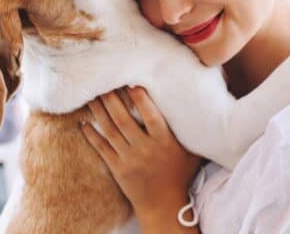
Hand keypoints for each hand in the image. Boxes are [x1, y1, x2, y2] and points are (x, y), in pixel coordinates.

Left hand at [81, 86, 201, 218]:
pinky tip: (84, 123)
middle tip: (103, 83)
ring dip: (99, 112)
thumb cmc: (180, 176)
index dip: (140, 99)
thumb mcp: (192, 154)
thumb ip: (193, 133)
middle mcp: (145, 149)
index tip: (131, 83)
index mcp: (164, 142)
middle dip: (112, 100)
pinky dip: (92, 135)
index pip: (151, 116)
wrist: (164, 206)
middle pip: (124, 120)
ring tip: (92, 96)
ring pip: (110, 131)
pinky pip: (102, 149)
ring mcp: (129, 159)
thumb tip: (205, 109)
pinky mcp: (117, 169)